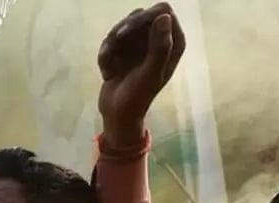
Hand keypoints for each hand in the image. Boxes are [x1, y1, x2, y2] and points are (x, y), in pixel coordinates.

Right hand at [97, 3, 185, 148]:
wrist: (118, 116)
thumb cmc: (137, 98)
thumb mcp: (150, 73)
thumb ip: (160, 46)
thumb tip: (164, 16)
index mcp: (173, 43)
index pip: (162, 11)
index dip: (143, 18)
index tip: (125, 32)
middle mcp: (158, 40)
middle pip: (140, 15)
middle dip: (123, 29)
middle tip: (114, 43)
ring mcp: (140, 45)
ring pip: (122, 26)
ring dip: (111, 43)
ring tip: (108, 65)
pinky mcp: (124, 51)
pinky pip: (111, 40)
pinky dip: (105, 55)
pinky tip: (107, 73)